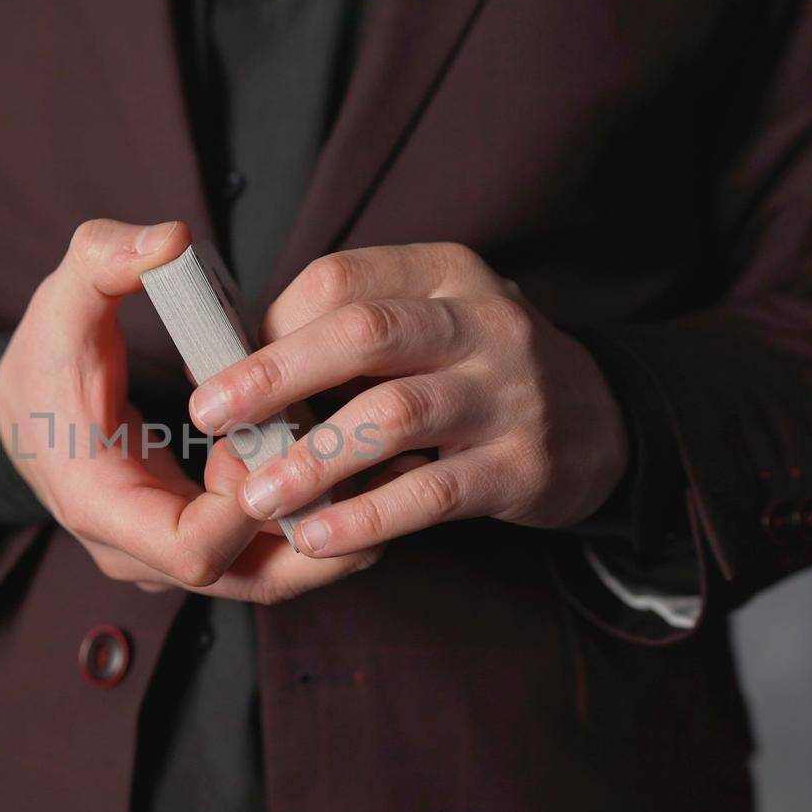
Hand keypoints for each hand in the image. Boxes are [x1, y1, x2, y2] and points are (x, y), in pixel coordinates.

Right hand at [0, 219, 379, 601]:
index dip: (252, 504)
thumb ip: (105, 260)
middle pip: (251, 581)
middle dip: (318, 524)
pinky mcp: (196, 547)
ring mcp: (168, 560)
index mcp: (102, 507)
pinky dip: (307, 515)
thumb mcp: (62, 302)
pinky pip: (264, 554)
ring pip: (269, 577)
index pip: (195, 552)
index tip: (281, 432)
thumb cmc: (44, 363)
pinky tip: (344, 462)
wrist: (25, 413)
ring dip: (324, 524)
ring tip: (377, 460)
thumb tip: (170, 241)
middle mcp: (138, 553)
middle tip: (372, 460)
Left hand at [187, 243, 628, 557]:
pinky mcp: (522, 466)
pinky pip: (432, 494)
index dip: (272, 328)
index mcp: (443, 274)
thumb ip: (346, 337)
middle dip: (274, 376)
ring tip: (255, 496)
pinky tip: (316, 537)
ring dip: (314, 458)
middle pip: (364, 335)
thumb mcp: (427, 324)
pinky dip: (367, 516)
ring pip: (396, 415)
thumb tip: (235, 380)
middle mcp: (482, 322)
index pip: (341, 281)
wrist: (603, 422)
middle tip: (209, 415)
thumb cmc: (475, 371)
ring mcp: (509, 393)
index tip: (222, 373)